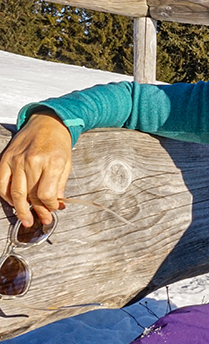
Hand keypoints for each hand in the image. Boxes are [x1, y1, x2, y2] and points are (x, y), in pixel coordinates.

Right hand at [0, 111, 71, 226]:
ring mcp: (16, 159)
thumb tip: (56, 205)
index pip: (47, 193)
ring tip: (26, 218)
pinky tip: (13, 202)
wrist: (47, 122)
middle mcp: (33, 161)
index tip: (52, 210)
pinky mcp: (5, 158)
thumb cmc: (59, 143)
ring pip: (15, 192)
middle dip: (36, 211)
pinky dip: (5, 195)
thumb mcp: (67, 163)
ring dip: (20, 209)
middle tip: (41, 220)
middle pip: (31, 195)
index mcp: (53, 162)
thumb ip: (60, 185)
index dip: (49, 206)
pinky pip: (1, 182)